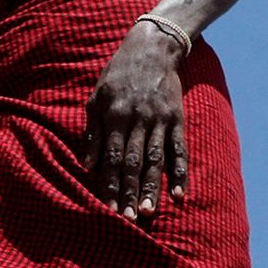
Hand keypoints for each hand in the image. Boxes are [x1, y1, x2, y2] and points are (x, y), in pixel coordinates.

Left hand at [85, 21, 188, 217]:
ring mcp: (160, 120)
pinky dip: (180, 172)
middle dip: (128, 192)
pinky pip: (179, 150)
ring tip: (148, 212)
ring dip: (152, 187)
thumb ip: (93, 132)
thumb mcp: (96, 98)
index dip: (108, 185)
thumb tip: (87, 166)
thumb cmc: (118, 76)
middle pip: (132, 163)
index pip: (110, 158)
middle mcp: (138, 120)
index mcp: (115, 116)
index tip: (106, 209)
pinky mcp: (177, 119)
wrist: (153, 48)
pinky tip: (179, 193)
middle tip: (127, 219)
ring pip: (155, 160)